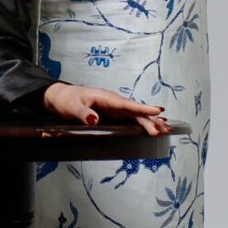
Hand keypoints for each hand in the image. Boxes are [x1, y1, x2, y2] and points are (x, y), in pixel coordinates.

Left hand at [43, 82, 168, 137]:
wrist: (61, 97)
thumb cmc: (66, 100)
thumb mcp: (72, 107)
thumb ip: (83, 113)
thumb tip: (95, 119)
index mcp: (106, 98)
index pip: (127, 104)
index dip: (142, 108)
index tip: (158, 111)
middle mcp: (113, 102)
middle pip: (135, 111)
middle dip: (151, 120)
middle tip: (165, 129)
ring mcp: (115, 108)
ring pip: (136, 115)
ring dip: (150, 122)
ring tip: (166, 130)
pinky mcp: (113, 115)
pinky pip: (131, 119)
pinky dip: (143, 123)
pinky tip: (153, 128)